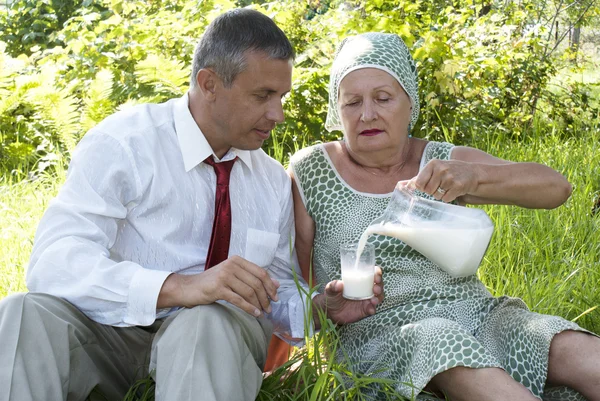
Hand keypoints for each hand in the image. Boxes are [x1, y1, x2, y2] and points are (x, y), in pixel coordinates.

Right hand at [158, 255, 279, 317]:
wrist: (189, 288)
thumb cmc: (212, 283)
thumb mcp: (232, 275)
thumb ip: (251, 277)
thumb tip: (276, 284)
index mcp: (237, 260)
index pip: (261, 272)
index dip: (270, 285)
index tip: (275, 297)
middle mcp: (231, 265)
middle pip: (256, 283)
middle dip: (266, 297)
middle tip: (270, 308)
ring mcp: (224, 276)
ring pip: (249, 292)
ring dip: (258, 304)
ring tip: (262, 312)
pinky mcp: (218, 288)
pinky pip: (239, 300)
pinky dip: (249, 308)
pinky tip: (254, 314)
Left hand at [313, 266, 383, 325]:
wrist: (330, 312)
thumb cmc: (332, 296)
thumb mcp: (330, 289)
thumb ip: (333, 286)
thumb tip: (340, 284)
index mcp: (359, 280)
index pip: (372, 274)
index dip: (377, 273)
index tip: (376, 274)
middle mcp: (366, 289)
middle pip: (378, 285)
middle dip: (380, 285)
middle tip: (375, 288)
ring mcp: (367, 300)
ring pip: (378, 297)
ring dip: (378, 297)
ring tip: (373, 300)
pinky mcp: (365, 310)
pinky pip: (372, 309)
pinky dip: (372, 309)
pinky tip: (370, 309)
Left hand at [399, 159, 479, 202]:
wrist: (473, 173)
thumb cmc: (450, 171)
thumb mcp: (434, 170)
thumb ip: (418, 178)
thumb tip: (401, 185)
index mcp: (433, 164)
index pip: (418, 183)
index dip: (423, 187)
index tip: (430, 184)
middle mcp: (441, 169)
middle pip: (427, 191)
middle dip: (433, 191)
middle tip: (442, 185)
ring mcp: (450, 177)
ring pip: (436, 196)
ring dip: (442, 194)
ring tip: (448, 187)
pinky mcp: (457, 186)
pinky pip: (446, 199)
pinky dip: (449, 197)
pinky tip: (454, 190)